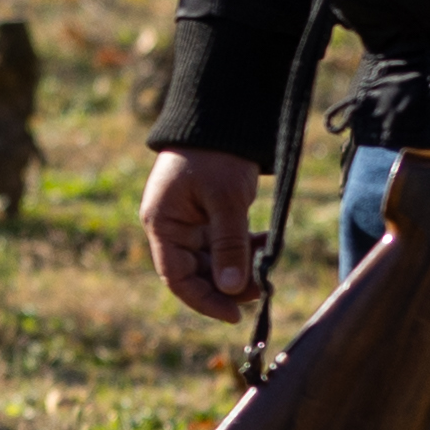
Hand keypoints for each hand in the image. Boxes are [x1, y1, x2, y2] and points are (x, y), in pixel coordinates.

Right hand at [139, 147, 265, 322]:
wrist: (222, 115)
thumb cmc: (215, 154)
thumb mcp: (225, 200)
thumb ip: (229, 245)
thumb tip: (231, 290)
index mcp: (162, 224)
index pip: (177, 278)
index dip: (204, 300)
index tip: (234, 314)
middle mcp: (172, 227)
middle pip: (196, 273)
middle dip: (227, 285)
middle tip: (261, 289)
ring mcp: (190, 221)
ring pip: (212, 261)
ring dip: (238, 269)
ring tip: (267, 268)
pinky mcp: (208, 215)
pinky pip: (223, 244)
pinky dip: (243, 250)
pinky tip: (264, 245)